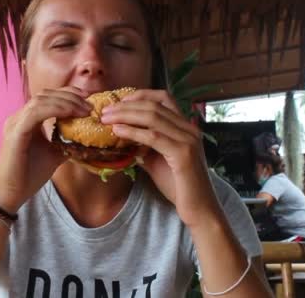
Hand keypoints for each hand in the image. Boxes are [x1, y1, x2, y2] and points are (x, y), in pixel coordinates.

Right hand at [0, 87, 90, 211]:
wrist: (11, 195)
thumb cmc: (29, 176)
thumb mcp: (54, 154)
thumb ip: (66, 142)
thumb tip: (86, 138)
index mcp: (25, 120)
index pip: (47, 97)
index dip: (68, 93)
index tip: (88, 99)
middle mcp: (18, 118)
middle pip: (45, 95)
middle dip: (69, 95)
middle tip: (90, 104)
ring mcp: (15, 123)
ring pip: (40, 100)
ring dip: (65, 102)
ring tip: (84, 110)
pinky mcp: (15, 133)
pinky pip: (35, 113)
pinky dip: (55, 110)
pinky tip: (70, 114)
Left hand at [100, 89, 214, 226]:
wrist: (199, 209)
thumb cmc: (178, 186)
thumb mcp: (157, 160)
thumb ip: (144, 146)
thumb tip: (122, 136)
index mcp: (185, 127)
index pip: (164, 98)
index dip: (140, 95)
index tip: (119, 101)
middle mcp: (189, 129)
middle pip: (154, 105)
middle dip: (126, 105)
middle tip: (105, 110)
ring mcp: (188, 139)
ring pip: (152, 116)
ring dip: (125, 115)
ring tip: (106, 118)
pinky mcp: (184, 153)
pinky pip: (153, 136)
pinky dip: (133, 131)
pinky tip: (118, 132)